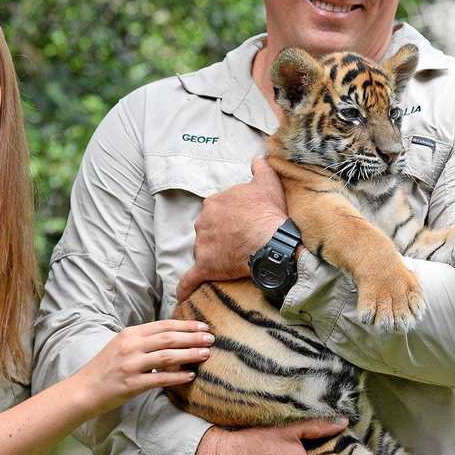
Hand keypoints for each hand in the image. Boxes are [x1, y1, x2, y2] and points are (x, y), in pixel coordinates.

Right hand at [75, 320, 213, 415]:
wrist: (84, 389)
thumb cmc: (105, 368)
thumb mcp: (122, 345)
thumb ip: (144, 340)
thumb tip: (173, 337)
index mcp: (130, 334)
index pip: (164, 325)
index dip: (186, 325)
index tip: (203, 326)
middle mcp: (131, 346)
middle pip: (169, 338)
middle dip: (193, 337)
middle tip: (211, 338)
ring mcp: (131, 365)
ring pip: (168, 356)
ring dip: (190, 354)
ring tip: (206, 354)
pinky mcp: (132, 384)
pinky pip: (160, 379)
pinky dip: (177, 376)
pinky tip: (190, 376)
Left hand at [177, 157, 286, 300]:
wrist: (272, 242)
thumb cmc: (269, 213)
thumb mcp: (267, 182)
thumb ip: (260, 167)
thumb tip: (258, 157)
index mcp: (214, 203)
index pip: (216, 211)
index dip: (229, 219)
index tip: (242, 225)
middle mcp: (203, 222)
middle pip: (207, 231)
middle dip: (219, 237)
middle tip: (239, 243)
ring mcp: (202, 246)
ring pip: (202, 252)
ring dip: (212, 257)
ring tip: (231, 263)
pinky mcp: (205, 267)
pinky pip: (190, 280)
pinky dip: (185, 288)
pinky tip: (181, 297)